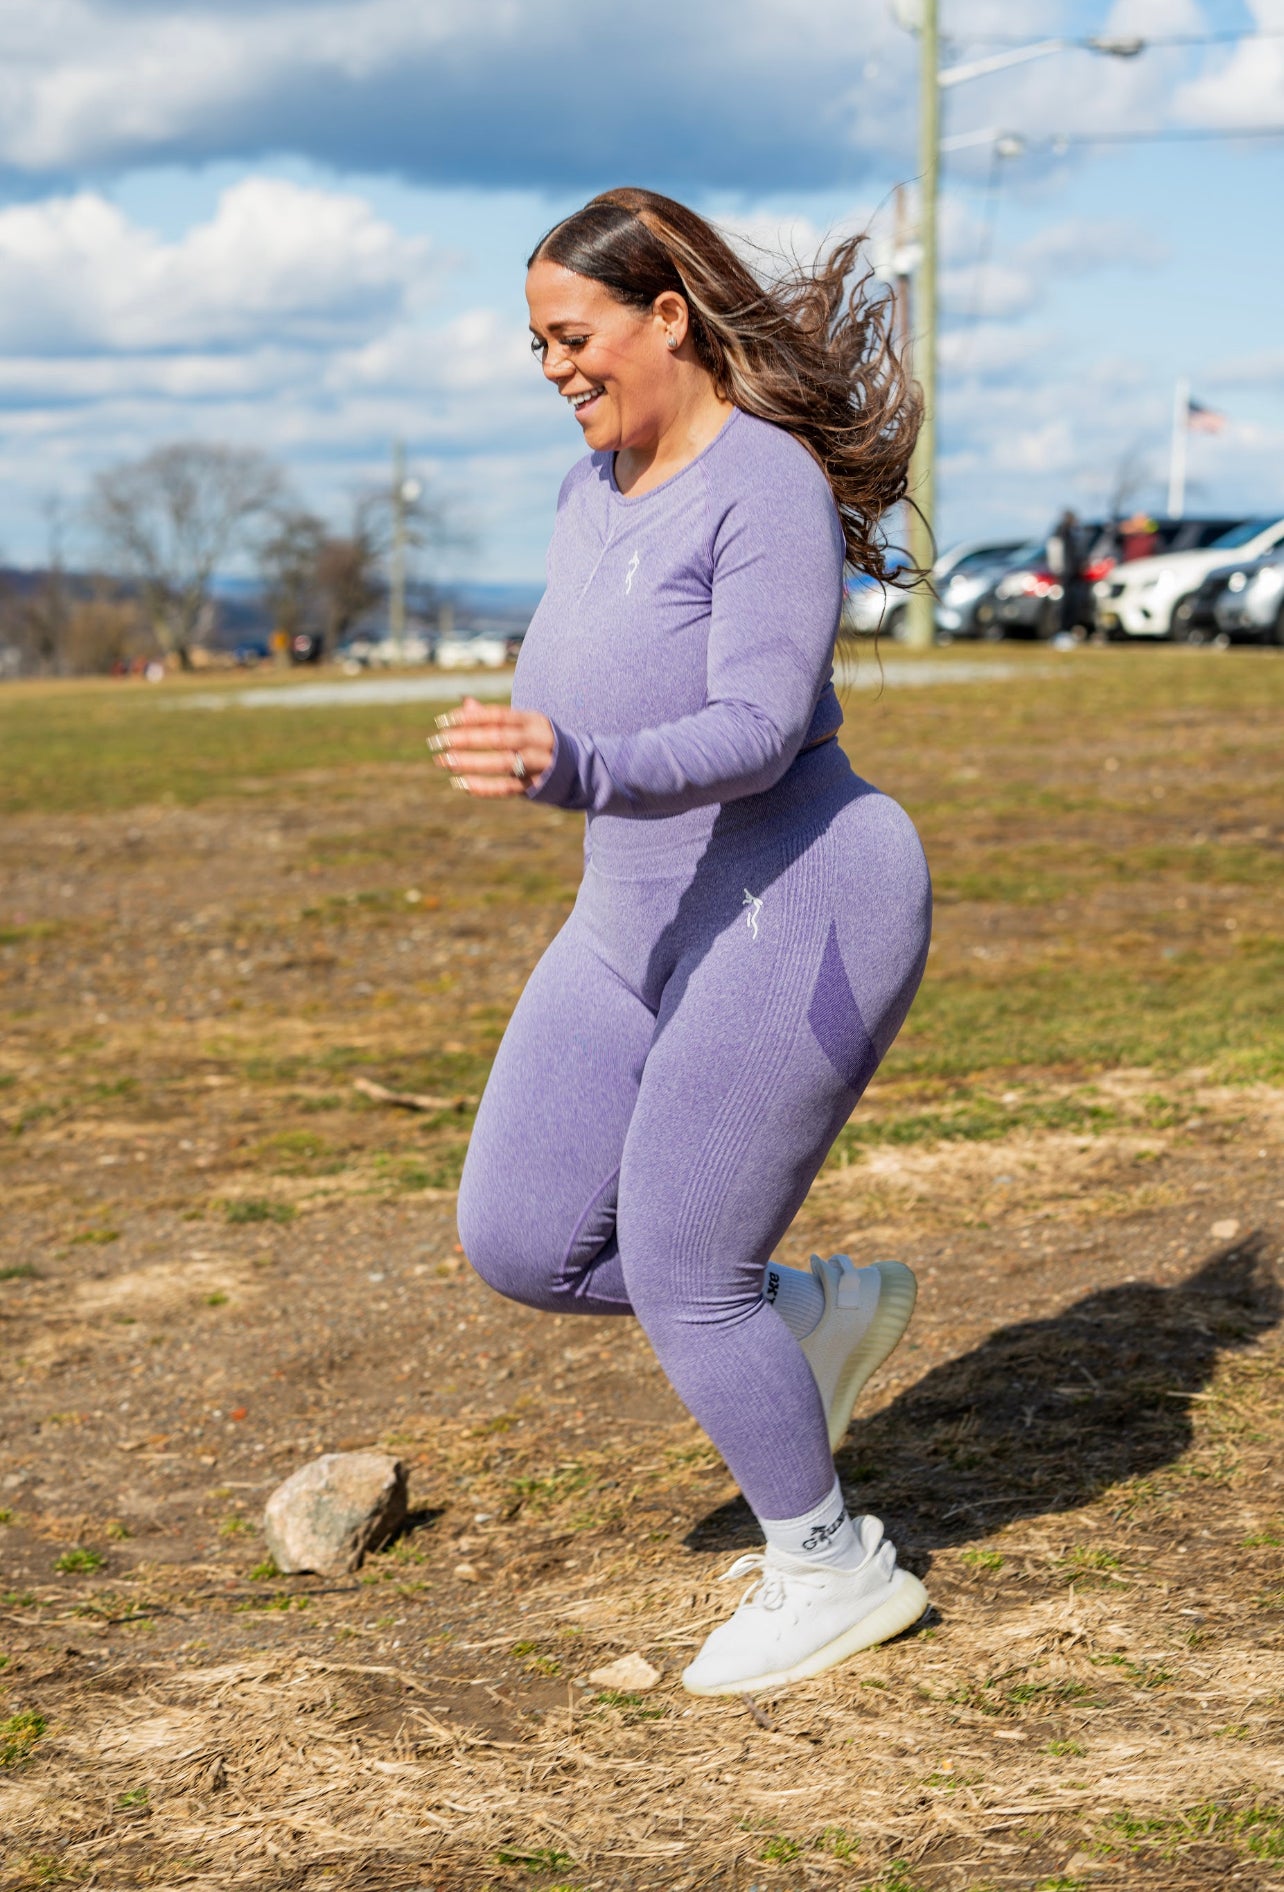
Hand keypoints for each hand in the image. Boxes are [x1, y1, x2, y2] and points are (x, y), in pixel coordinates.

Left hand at [428, 697, 555, 798]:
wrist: (577, 768)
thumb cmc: (538, 742)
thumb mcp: (522, 725)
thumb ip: (495, 718)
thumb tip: (465, 703)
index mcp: (532, 720)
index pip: (498, 716)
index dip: (470, 717)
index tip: (442, 721)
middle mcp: (538, 740)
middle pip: (499, 738)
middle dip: (465, 739)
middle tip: (437, 741)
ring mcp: (539, 764)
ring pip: (503, 763)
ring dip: (471, 762)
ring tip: (444, 761)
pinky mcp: (536, 786)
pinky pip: (507, 788)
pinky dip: (484, 787)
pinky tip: (461, 783)